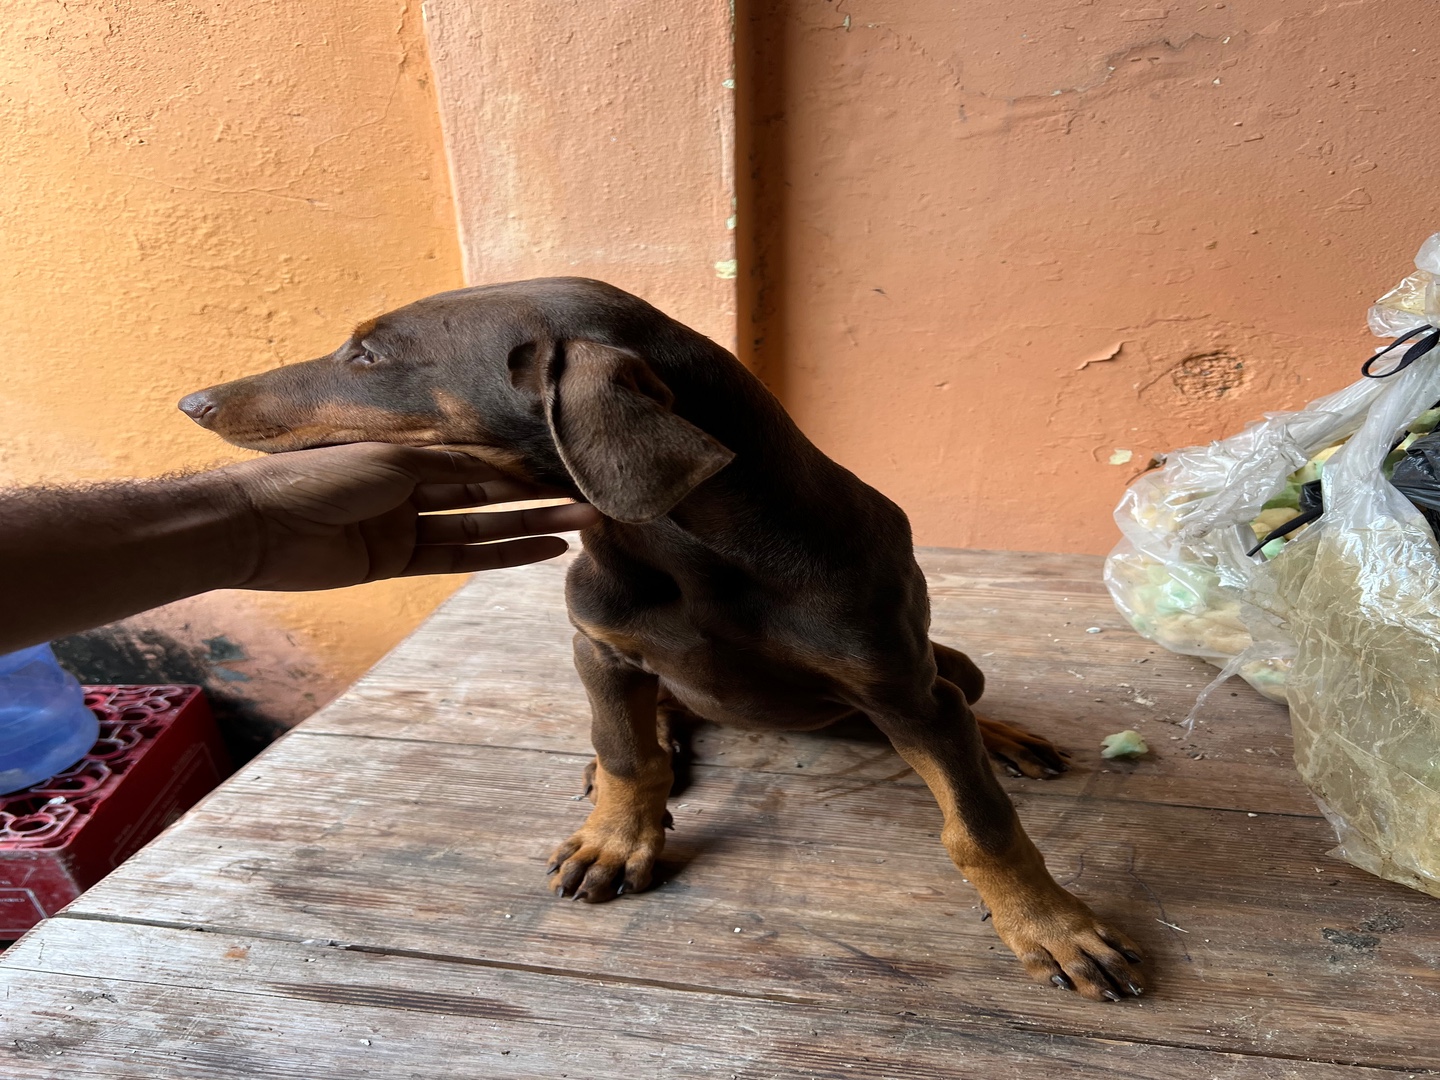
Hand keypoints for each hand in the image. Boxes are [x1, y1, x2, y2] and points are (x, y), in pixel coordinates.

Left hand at [219, 443, 600, 590]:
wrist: (255, 526)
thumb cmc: (315, 478)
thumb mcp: (391, 461)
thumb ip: (447, 465)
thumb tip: (504, 462)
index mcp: (407, 454)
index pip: (479, 460)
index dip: (523, 465)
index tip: (568, 464)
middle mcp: (412, 489)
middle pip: (488, 493)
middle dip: (539, 496)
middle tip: (591, 497)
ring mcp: (407, 527)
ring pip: (482, 525)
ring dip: (532, 526)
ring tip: (584, 522)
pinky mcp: (398, 563)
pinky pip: (460, 557)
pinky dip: (500, 555)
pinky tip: (541, 549)